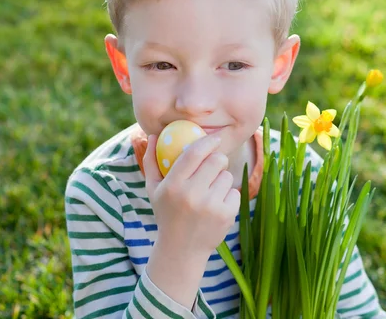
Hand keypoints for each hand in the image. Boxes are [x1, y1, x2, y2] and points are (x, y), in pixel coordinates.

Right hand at [143, 133, 240, 257]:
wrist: (181, 251)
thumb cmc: (166, 213)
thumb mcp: (153, 190)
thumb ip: (151, 161)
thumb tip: (154, 134)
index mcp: (173, 185)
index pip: (194, 153)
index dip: (207, 142)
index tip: (215, 138)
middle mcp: (191, 194)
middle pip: (217, 160)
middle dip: (218, 159)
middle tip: (214, 166)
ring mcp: (210, 206)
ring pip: (227, 176)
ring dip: (221, 180)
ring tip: (209, 193)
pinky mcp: (226, 215)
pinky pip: (234, 192)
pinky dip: (228, 196)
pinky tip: (216, 207)